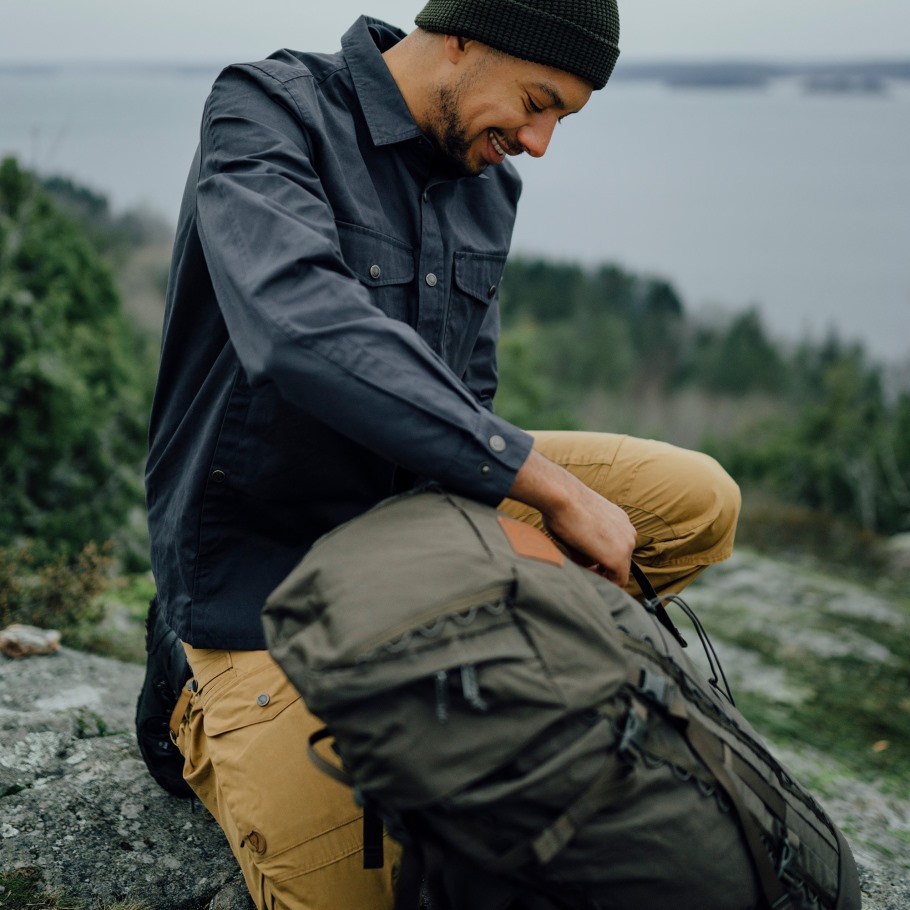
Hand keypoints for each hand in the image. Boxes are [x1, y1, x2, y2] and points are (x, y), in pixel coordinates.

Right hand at [507, 450, 635, 586]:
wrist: (561, 497)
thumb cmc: (562, 506)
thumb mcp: (578, 525)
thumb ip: (587, 545)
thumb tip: (586, 563)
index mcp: (620, 520)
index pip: (617, 547)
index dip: (601, 558)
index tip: (584, 560)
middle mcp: (628, 531)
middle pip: (620, 560)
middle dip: (602, 566)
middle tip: (582, 567)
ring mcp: (626, 544)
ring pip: (619, 570)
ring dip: (602, 574)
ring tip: (581, 569)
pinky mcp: (618, 558)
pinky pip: (617, 580)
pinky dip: (603, 582)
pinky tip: (585, 574)